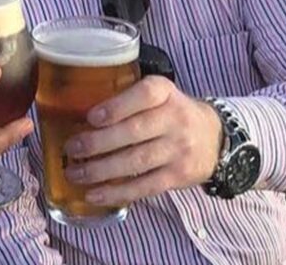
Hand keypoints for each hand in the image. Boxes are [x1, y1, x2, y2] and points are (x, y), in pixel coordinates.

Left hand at [63, 76, 222, 207]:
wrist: (214, 137)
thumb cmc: (170, 112)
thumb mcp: (156, 94)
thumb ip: (126, 97)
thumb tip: (75, 109)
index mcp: (165, 92)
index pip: (144, 95)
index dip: (117, 107)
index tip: (91, 117)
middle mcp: (175, 119)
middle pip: (134, 132)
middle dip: (98, 142)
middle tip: (72, 148)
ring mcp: (179, 149)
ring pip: (136, 161)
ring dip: (101, 171)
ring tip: (75, 173)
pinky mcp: (179, 176)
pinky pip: (145, 186)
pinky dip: (117, 192)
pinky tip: (95, 194)